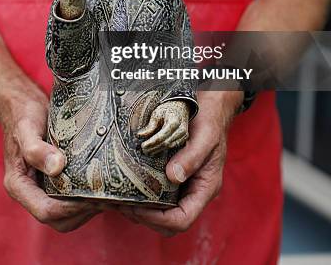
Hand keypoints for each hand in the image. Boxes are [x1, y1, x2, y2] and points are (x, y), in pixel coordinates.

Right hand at [1, 92, 100, 231]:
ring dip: (88, 207)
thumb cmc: (23, 115)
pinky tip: (103, 184)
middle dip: (82, 212)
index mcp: (19, 185)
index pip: (45, 211)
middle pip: (58, 219)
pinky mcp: (56, 182)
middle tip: (107, 196)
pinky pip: (72, 198)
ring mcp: (44, 188)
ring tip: (109, 192)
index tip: (92, 196)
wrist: (23, 104)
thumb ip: (36, 149)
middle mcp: (31, 192)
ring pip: (67, 213)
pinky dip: (87, 196)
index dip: (70, 208)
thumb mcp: (27, 129)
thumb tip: (57, 168)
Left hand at [120, 90, 242, 235]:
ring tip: (119, 196)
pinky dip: (141, 194)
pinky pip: (156, 194)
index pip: (182, 219)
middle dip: (145, 217)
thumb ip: (192, 156)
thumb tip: (173, 177)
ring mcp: (182, 185)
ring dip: (140, 209)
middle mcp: (193, 191)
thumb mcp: (205, 136)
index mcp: (205, 188)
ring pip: (160, 212)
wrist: (209, 107)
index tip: (137, 207)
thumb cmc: (210, 120)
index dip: (158, 219)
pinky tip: (126, 183)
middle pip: (168, 222)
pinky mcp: (172, 175)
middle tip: (122, 203)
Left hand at [137, 100, 188, 155]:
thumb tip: (139, 135)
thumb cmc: (167, 109)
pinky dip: (164, 148)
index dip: (151, 142)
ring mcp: (184, 135)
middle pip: (165, 143)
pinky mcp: (184, 139)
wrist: (180, 107)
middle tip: (143, 150)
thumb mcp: (157, 113)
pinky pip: (173, 146)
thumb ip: (150, 126)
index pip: (161, 136)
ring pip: (169, 146)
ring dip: (158, 150)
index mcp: (174, 122)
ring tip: (147, 151)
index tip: (143, 145)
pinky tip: (155, 149)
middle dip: (153, 148)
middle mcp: (181, 130)